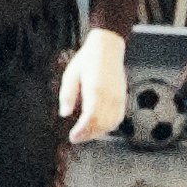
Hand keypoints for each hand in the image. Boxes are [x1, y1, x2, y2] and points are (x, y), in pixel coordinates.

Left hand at [60, 27, 131, 141]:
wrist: (107, 48)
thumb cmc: (88, 60)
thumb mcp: (70, 75)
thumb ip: (67, 96)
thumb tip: (64, 113)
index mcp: (95, 89)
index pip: (90, 118)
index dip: (81, 131)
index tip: (73, 137)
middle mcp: (109, 95)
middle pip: (101, 123)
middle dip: (88, 135)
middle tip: (76, 138)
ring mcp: (118, 96)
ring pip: (111, 123)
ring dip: (98, 132)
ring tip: (85, 134)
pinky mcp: (122, 97)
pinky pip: (118, 117)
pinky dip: (109, 126)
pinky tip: (99, 128)